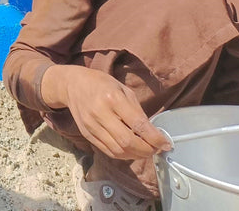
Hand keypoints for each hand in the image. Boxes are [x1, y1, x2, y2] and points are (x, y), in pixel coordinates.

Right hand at [40, 65, 170, 160]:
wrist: (72, 84)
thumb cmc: (101, 83)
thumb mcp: (122, 89)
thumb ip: (137, 110)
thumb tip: (152, 132)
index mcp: (113, 98)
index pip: (138, 125)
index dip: (155, 138)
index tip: (166, 144)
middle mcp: (100, 113)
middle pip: (128, 142)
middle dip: (147, 150)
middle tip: (157, 149)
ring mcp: (92, 126)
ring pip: (118, 151)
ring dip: (136, 155)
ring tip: (146, 151)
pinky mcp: (87, 134)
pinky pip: (108, 151)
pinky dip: (123, 155)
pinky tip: (131, 151)